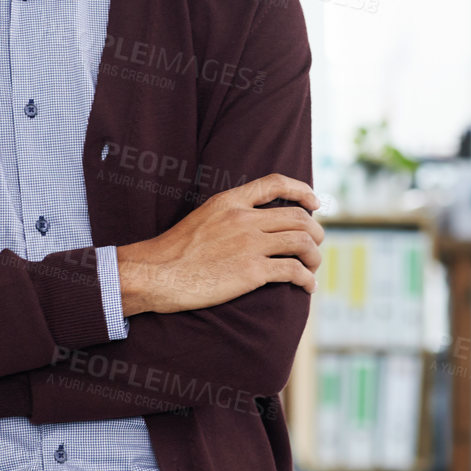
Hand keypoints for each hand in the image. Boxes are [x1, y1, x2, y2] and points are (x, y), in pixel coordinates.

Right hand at [117, 173, 323, 316]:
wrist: (155, 273)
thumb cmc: (174, 252)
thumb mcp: (202, 218)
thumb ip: (228, 215)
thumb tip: (252, 222)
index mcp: (230, 201)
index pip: (276, 183)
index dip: (302, 190)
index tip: (315, 203)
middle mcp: (244, 218)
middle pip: (299, 217)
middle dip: (315, 232)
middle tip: (315, 246)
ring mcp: (249, 244)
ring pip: (303, 242)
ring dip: (315, 257)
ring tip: (312, 268)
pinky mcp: (251, 272)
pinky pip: (294, 271)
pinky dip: (307, 280)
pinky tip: (307, 287)